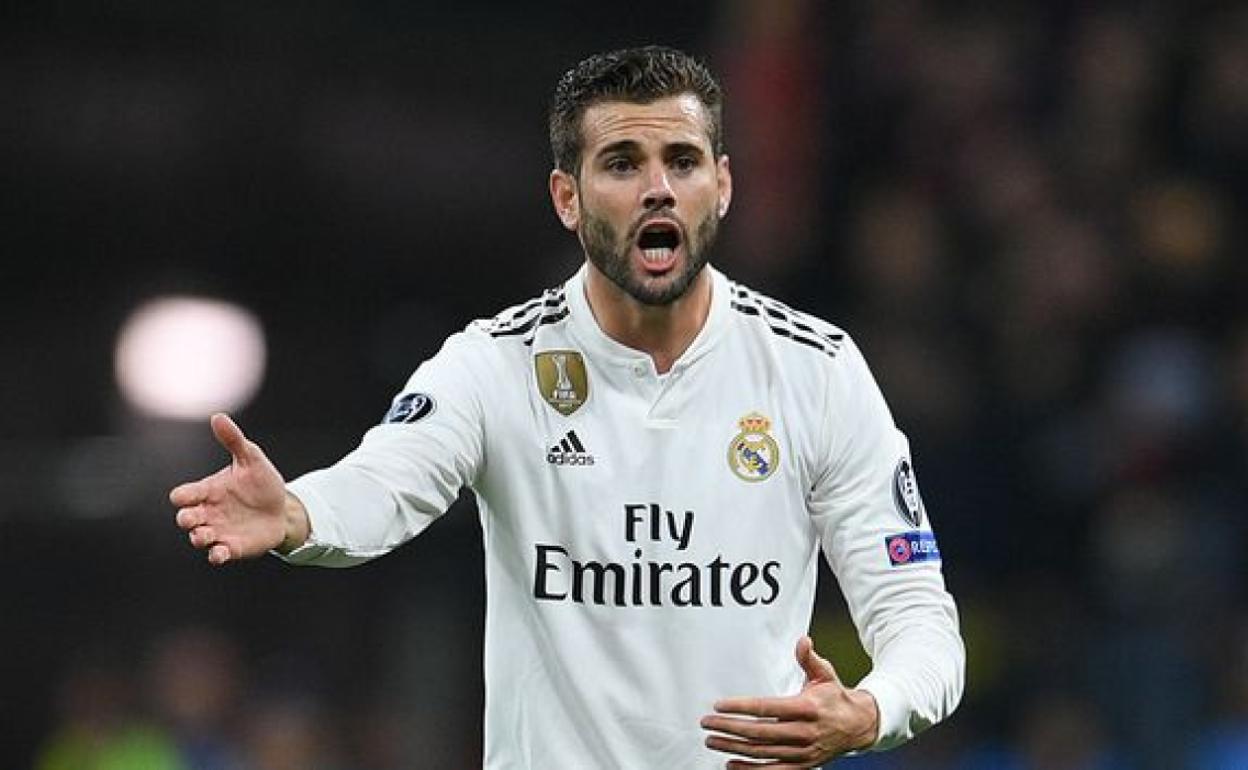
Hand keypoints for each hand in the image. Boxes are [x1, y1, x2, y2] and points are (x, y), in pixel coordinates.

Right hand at [170, 413, 297, 564]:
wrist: (283, 508)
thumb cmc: (261, 482)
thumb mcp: (251, 459)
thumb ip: (234, 440)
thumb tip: (218, 416)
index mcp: (208, 490)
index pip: (185, 494)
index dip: (182, 496)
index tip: (184, 496)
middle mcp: (209, 512)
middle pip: (186, 518)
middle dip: (186, 519)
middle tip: (191, 518)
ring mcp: (219, 531)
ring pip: (199, 538)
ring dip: (199, 538)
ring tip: (204, 536)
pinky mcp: (233, 547)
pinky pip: (218, 554)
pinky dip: (216, 555)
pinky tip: (220, 553)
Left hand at [700, 636, 878, 767]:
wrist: (859, 726)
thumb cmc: (835, 698)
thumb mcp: (825, 675)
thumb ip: (810, 659)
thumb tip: (803, 640)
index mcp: (807, 708)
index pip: (767, 708)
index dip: (741, 707)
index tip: (719, 705)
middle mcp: (803, 733)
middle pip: (759, 733)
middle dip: (729, 728)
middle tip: (707, 723)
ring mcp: (802, 752)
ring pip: (762, 753)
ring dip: (733, 748)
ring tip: (712, 740)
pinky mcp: (802, 766)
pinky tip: (731, 764)